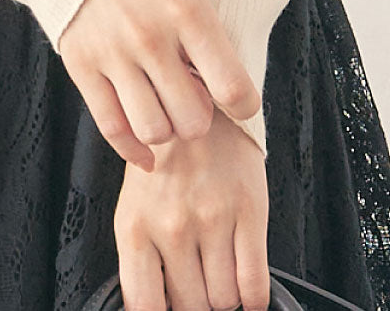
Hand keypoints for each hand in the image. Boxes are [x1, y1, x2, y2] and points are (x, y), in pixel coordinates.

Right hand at [57, 0, 260, 171]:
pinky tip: (146, 152)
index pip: (233, 88)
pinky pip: (112, 128)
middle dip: (200, 118)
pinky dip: (133, 150)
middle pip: (192, 120)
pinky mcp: (81, 64)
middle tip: (192, 99)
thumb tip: (225, 96)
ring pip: (154, 130)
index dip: (243, 105)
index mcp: (187, 11)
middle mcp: (150, 36)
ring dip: (167, 129)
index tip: (236, 101)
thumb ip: (206, 39)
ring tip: (165, 108)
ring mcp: (112, 52)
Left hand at [112, 104, 271, 310]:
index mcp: (135, 225)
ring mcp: (212, 219)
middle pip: (191, 306)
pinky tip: (246, 284)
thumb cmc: (164, 156)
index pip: (144, 305)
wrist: (195, 100)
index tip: (170, 309)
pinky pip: (254, 283)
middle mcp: (172, 226)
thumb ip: (141, 255)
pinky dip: (253, 296)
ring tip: (219, 274)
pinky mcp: (248, 212)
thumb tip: (152, 306)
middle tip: (198, 283)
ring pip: (224, 300)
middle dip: (196, 301)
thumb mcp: (135, 202)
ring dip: (224, 296)